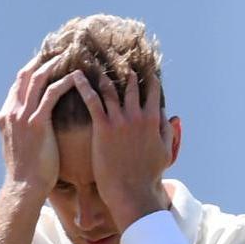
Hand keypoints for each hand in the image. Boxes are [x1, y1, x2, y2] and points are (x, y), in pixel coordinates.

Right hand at [0, 51, 79, 193]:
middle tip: (59, 48)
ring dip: (54, 64)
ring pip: (38, 78)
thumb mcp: (21, 147)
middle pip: (26, 74)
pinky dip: (64, 82)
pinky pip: (51, 94)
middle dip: (42, 59)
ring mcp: (22, 116)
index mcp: (6, 116)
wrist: (24, 189)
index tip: (47, 59)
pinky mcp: (36, 123)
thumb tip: (35, 128)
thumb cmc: (27, 174)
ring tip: (71, 55)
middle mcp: (11, 112)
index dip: (32, 68)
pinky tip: (77, 78)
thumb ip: (24, 131)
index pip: (18, 83)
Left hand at [68, 72, 173, 224]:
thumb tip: (170, 115)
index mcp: (152, 119)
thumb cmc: (147, 177)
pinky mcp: (104, 128)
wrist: (132, 193)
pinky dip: (83, 85)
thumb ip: (167, 131)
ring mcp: (120, 120)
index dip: (145, 72)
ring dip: (99, 70)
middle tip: (110, 49)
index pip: (151, 88)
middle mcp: (137, 115)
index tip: (138, 60)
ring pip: (110, 87)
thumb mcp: (165, 153)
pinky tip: (74, 74)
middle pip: (130, 82)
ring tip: (89, 57)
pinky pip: (93, 101)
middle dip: (121, 65)